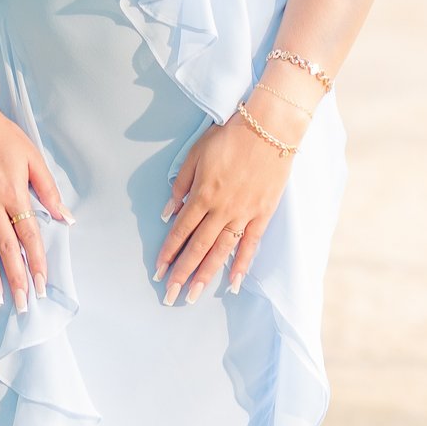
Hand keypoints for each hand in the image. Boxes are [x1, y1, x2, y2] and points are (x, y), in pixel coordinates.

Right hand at [0, 82, 67, 309]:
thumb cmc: (2, 136)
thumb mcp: (32, 158)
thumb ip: (49, 190)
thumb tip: (67, 218)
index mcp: (13, 194)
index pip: (28, 237)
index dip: (36, 263)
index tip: (42, 286)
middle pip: (6, 250)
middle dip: (16, 279)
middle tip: (23, 305)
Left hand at [158, 107, 293, 306]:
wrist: (268, 128)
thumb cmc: (229, 137)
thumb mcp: (195, 154)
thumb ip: (181, 186)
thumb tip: (167, 213)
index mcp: (202, 194)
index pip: (180, 231)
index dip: (168, 252)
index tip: (158, 270)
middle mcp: (221, 210)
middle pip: (198, 247)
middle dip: (182, 273)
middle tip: (170, 296)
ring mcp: (243, 214)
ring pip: (221, 251)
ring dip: (206, 275)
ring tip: (194, 296)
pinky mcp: (262, 214)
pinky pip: (250, 245)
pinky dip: (242, 265)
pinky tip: (233, 284)